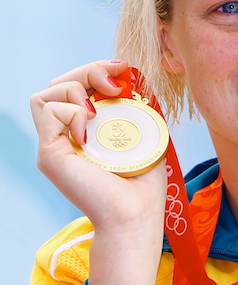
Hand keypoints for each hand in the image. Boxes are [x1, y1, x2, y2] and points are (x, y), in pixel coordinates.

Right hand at [30, 60, 166, 284]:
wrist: (134, 214)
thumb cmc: (143, 182)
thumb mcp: (144, 134)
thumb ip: (136, 108)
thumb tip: (133, 78)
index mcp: (86, 129)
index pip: (77, 85)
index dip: (96, 70)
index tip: (121, 70)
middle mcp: (66, 134)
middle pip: (59, 83)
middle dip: (87, 71)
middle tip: (113, 84)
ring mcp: (55, 144)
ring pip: (47, 93)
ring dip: (76, 89)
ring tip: (100, 111)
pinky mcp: (49, 153)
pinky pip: (46, 110)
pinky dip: (72, 111)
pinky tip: (90, 132)